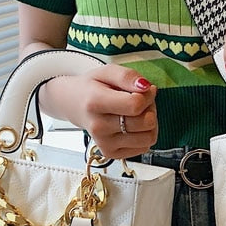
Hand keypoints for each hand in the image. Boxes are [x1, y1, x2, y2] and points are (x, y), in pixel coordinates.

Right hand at [40, 64, 157, 158]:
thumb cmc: (93, 88)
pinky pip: (144, 147)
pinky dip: (144, 135)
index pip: (136, 105)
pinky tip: (133, 125)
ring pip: (149, 137)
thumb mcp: (107, 72)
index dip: (147, 96)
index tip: (143, 90)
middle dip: (150, 108)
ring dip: (150, 123)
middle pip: (146, 122)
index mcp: (95, 103)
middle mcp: (98, 127)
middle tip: (140, 101)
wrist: (75, 106)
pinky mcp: (111, 153)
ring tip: (137, 113)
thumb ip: (127, 76)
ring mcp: (104, 143)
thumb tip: (145, 87)